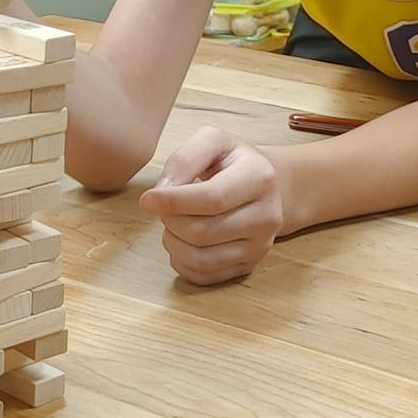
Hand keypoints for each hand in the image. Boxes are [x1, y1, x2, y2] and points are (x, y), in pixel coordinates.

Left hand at [138, 126, 285, 284]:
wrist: (270, 186)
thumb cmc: (234, 162)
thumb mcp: (213, 141)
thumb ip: (185, 158)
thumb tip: (163, 191)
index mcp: (260, 177)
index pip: (212, 199)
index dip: (174, 202)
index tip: (146, 199)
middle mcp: (267, 216)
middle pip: (202, 231)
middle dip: (171, 220)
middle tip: (163, 207)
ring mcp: (260, 246)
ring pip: (201, 259)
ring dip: (173, 242)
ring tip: (172, 222)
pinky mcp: (249, 266)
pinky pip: (205, 276)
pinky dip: (181, 261)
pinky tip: (181, 241)